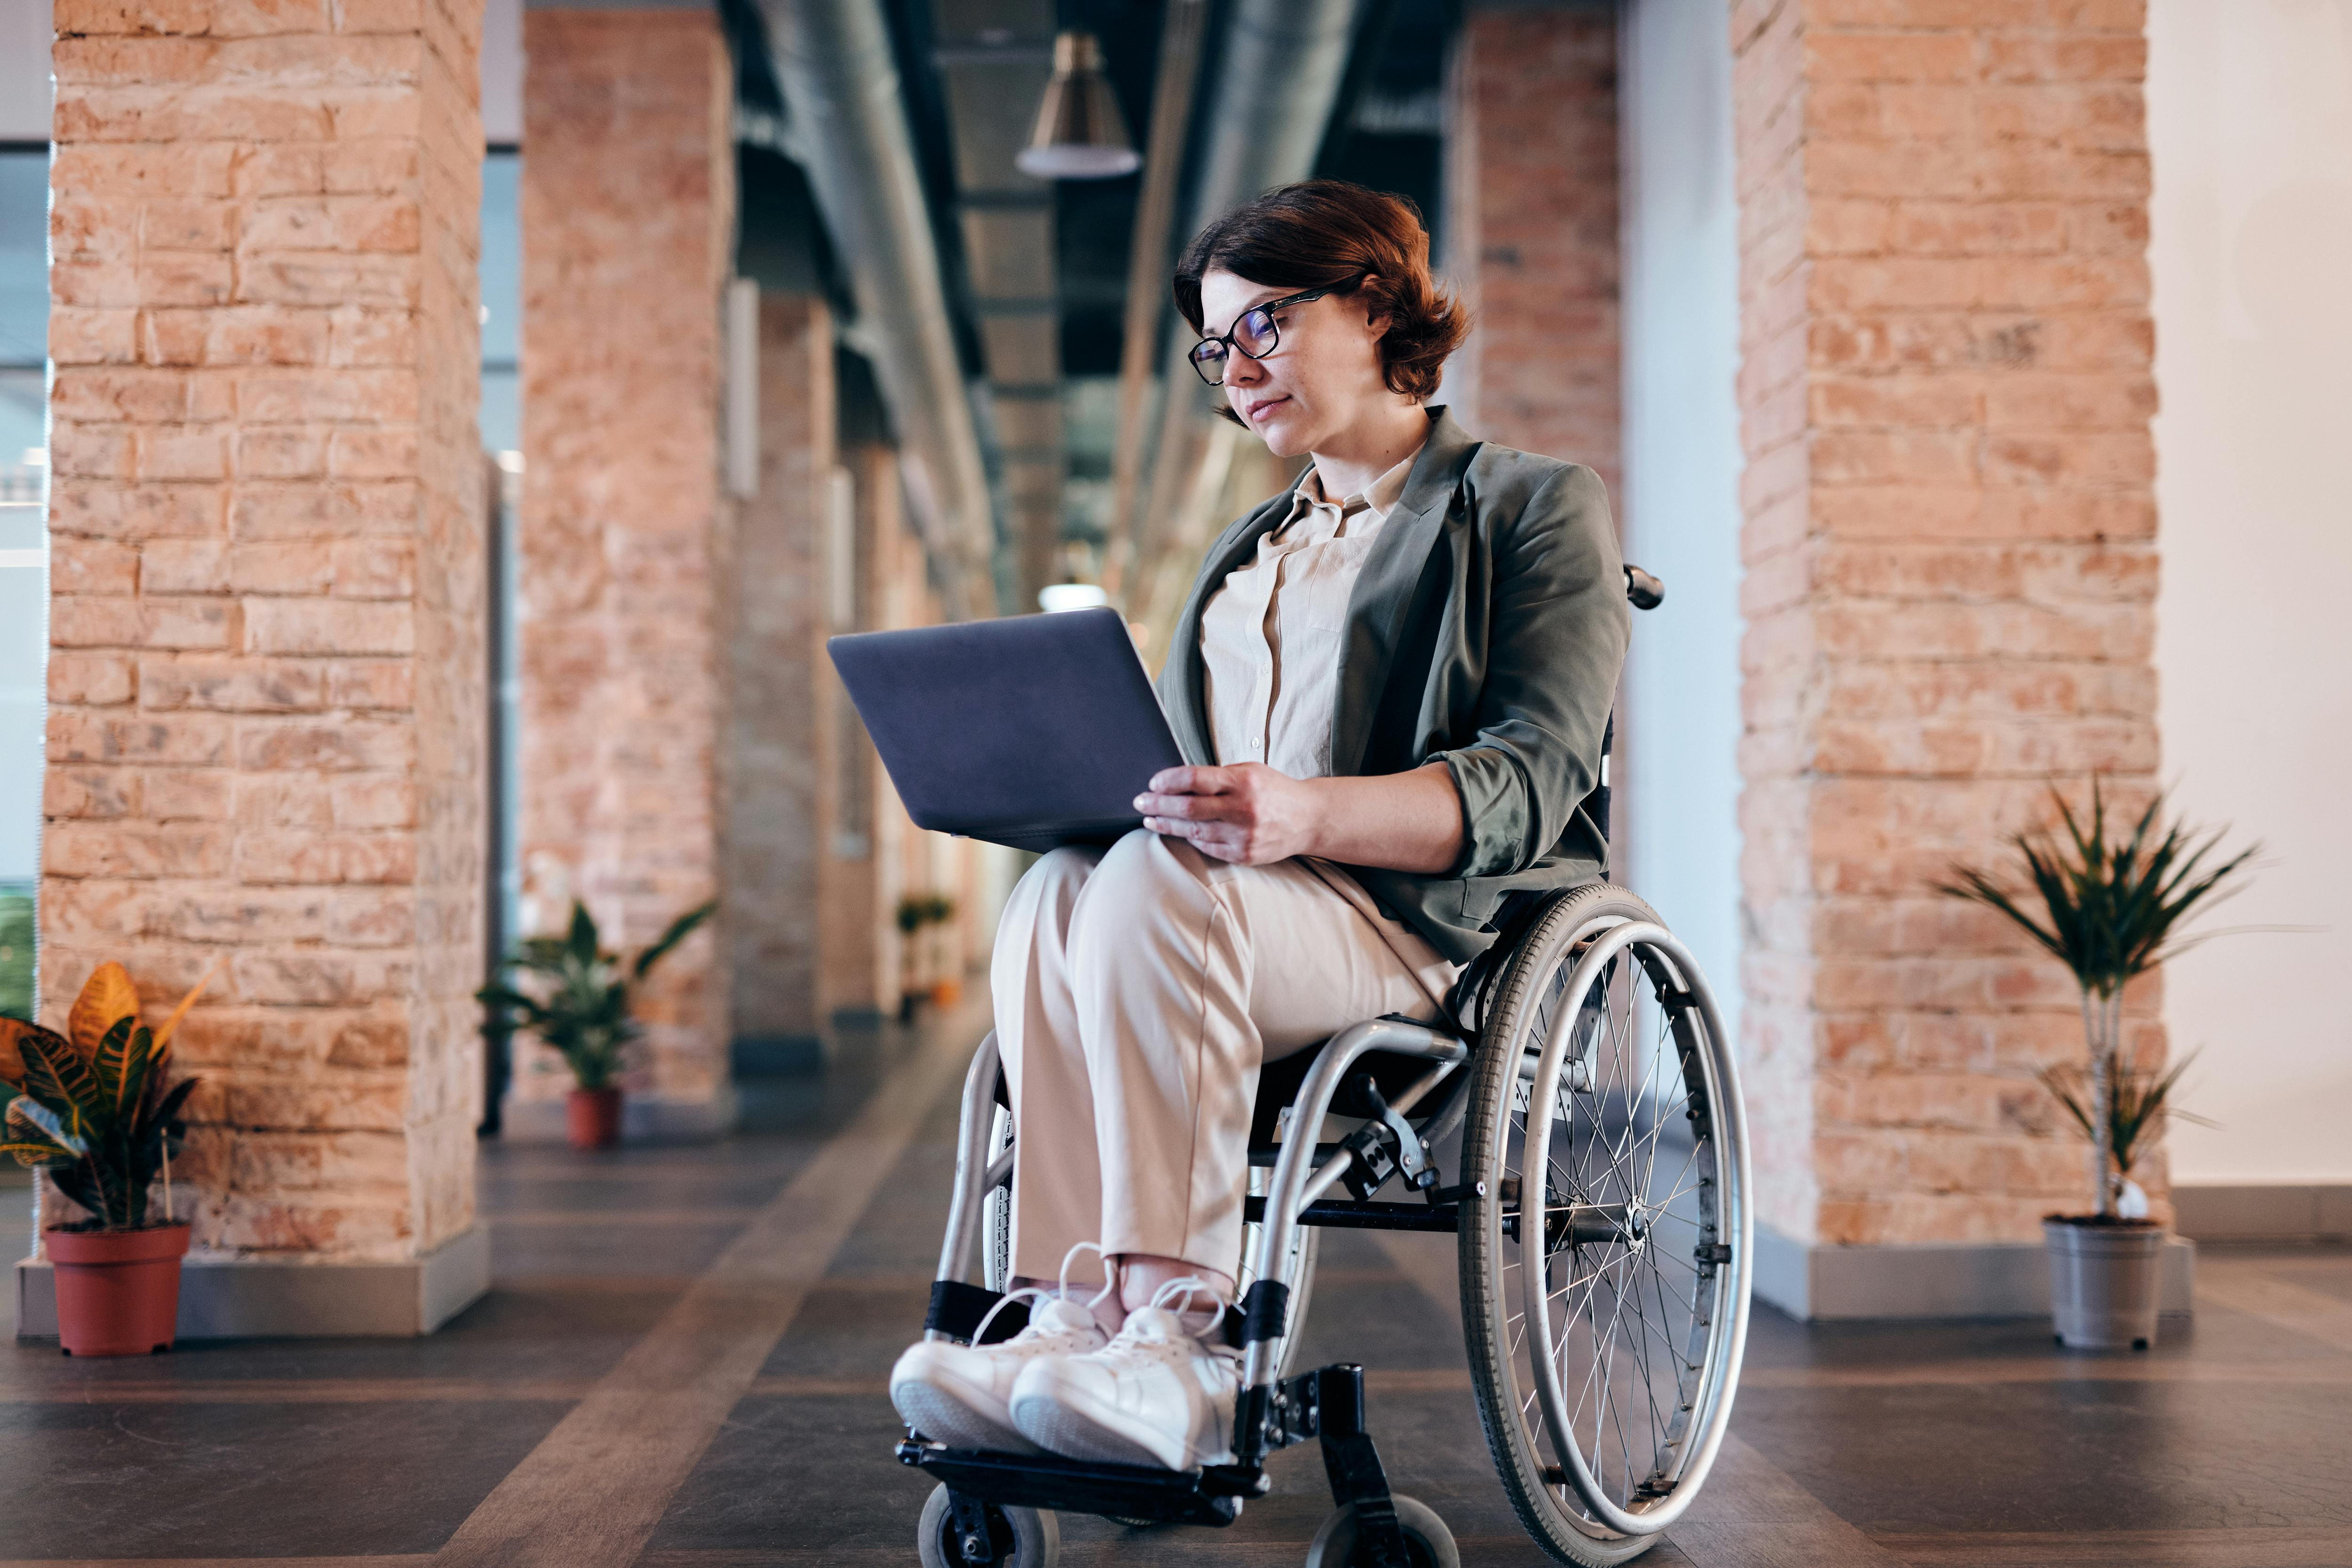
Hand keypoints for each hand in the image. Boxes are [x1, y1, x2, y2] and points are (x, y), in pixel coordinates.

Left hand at [1135, 764, 1322, 865]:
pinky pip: (1207, 847)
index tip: (1154, 783)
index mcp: (1243, 781)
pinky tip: (1177, 831)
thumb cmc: (1274, 790)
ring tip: (1151, 818)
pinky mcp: (1243, 855)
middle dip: (1158, 804)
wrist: (1307, 819)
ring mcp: (1243, 835)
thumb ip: (1218, 777)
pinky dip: (1189, 838)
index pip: (1194, 779)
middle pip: (1188, 808)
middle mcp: (1243, 809)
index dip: (1168, 781)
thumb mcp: (1249, 771)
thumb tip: (1177, 782)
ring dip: (1167, 824)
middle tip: (1141, 802)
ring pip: (1193, 831)